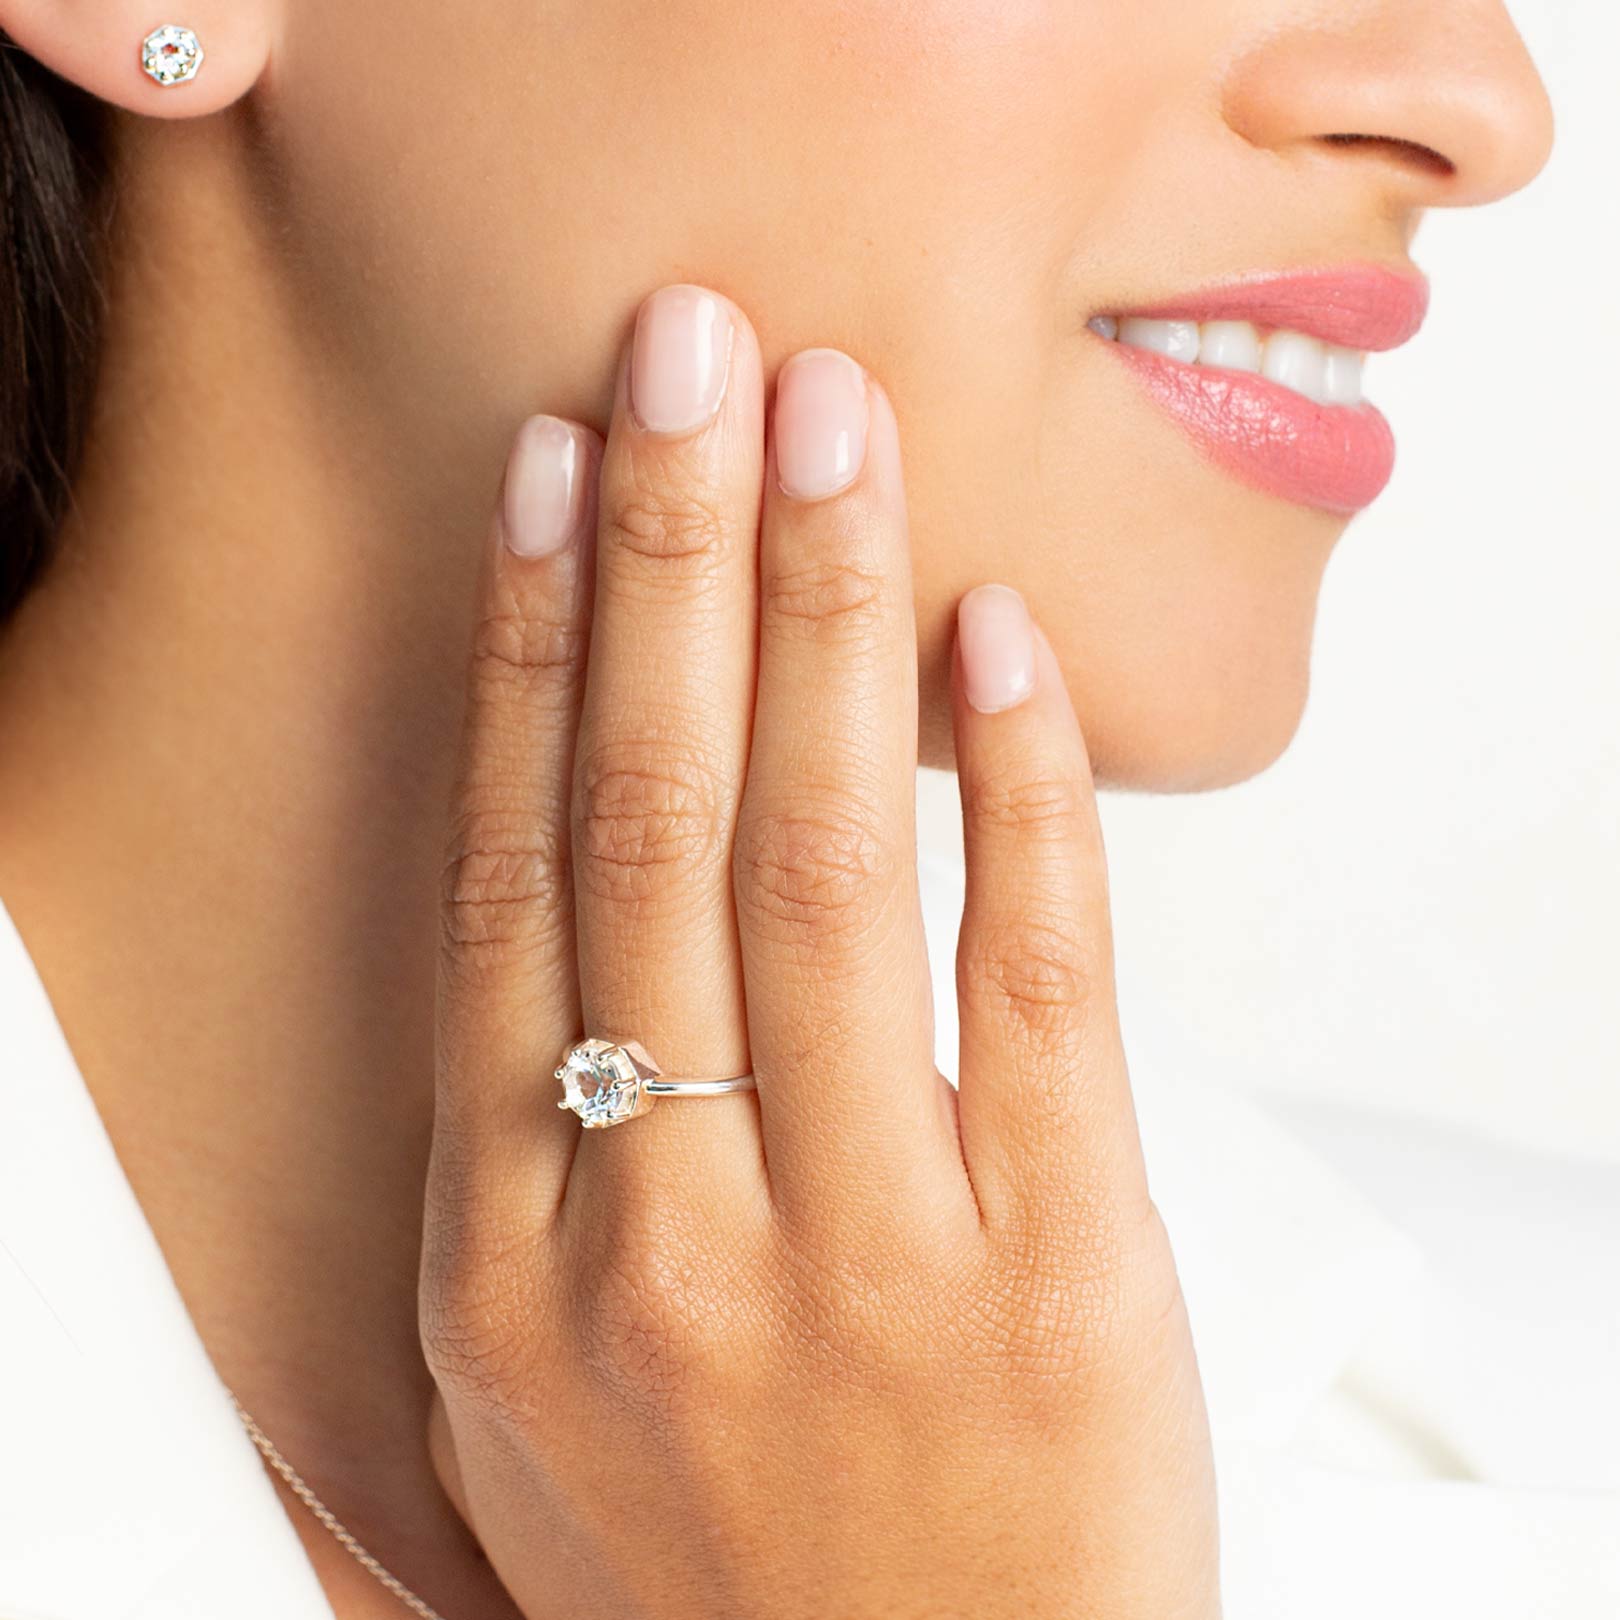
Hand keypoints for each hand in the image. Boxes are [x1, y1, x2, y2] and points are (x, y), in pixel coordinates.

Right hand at [420, 283, 1218, 1618]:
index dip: (530, 652)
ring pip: (827, 869)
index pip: (510, 881)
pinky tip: (997, 638)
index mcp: (520, 1253)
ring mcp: (866, 1254)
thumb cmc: (723, 1577)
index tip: (553, 477)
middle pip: (653, 826)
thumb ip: (541, 1168)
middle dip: (668, 560)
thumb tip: (548, 920)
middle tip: (688, 353)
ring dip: (826, 617)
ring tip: (828, 425)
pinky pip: (1036, 986)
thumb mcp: (549, 1394)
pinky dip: (1023, 793)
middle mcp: (667, 1233)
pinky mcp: (1057, 1278)